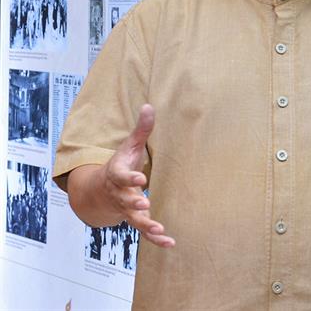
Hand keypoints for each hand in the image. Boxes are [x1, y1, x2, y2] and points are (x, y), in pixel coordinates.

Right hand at [99, 104, 174, 247]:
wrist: (101, 190)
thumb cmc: (121, 164)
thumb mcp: (129, 146)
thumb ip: (141, 129)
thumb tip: (149, 105)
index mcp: (117, 175)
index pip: (121, 177)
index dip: (130, 178)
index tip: (141, 178)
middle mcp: (120, 194)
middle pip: (125, 200)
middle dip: (133, 203)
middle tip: (143, 204)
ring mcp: (126, 209)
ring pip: (134, 220)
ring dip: (146, 225)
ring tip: (159, 230)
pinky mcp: (134, 219)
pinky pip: (144, 232)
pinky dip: (155, 239)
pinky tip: (170, 243)